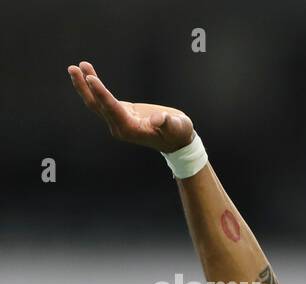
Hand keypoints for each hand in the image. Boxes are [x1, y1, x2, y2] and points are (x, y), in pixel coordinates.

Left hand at [67, 61, 193, 152]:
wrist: (177, 142)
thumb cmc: (179, 134)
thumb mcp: (178, 128)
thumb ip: (168, 123)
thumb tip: (157, 118)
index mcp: (131, 129)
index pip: (112, 108)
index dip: (101, 93)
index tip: (89, 78)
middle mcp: (119, 127)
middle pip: (96, 105)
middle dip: (85, 87)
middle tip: (74, 68)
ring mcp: (117, 122)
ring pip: (96, 103)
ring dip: (84, 86)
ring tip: (76, 67)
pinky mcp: (119, 114)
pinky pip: (102, 101)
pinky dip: (95, 87)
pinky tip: (89, 74)